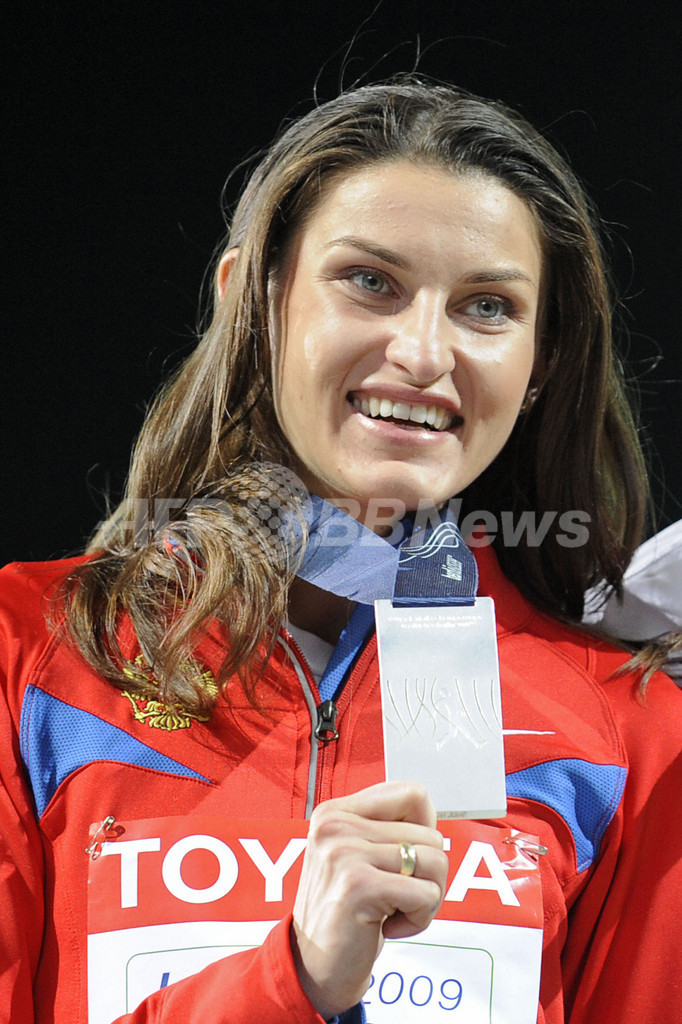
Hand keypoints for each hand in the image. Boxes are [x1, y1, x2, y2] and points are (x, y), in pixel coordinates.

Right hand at [291, 781, 447, 1019]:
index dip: (424, 830)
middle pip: (431, 835)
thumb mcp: (358, 855)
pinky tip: (387, 927)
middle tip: (394, 898)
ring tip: (390, 911)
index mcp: (335, 811)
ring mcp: (344, 852)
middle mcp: (335, 825)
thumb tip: (430, 814)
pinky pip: (427, 894)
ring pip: (435, 863)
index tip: (403, 861)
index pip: (413, 794)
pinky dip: (419, 919)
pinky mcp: (358, 885)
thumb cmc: (346, 912)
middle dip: (426, 876)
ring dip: (425, 900)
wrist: (312, 968)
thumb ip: (387, 828)